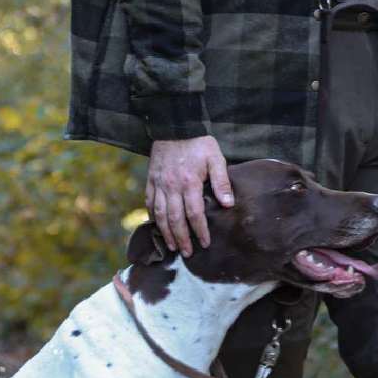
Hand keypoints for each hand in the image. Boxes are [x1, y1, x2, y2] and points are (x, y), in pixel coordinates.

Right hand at [145, 136, 233, 257]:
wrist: (175, 125)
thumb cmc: (198, 142)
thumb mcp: (215, 157)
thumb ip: (221, 181)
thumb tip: (228, 204)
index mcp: (189, 182)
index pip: (194, 213)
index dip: (200, 230)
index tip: (205, 243)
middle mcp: (171, 186)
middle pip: (175, 219)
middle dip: (182, 238)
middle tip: (188, 252)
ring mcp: (158, 184)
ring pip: (160, 214)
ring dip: (166, 232)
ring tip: (172, 246)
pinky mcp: (151, 179)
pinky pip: (149, 202)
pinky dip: (153, 216)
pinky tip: (158, 226)